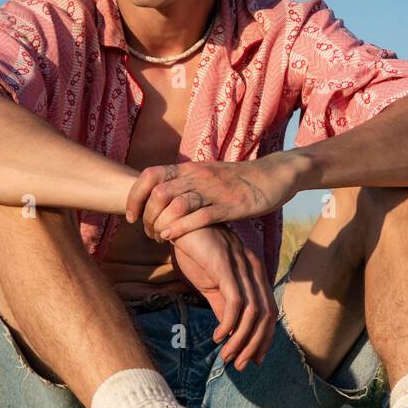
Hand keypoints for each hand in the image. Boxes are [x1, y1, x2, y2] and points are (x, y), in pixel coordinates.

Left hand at [125, 154, 302, 242]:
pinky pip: (201, 216)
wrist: (275, 174)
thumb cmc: (241, 179)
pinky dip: (181, 228)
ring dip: (161, 224)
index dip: (134, 196)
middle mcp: (199, 176)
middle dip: (147, 217)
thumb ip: (187, 184)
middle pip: (158, 193)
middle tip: (148, 233)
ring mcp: (215, 190)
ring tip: (159, 238)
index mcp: (191, 169)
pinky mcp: (231, 205)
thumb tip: (163, 198)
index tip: (131, 216)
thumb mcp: (209, 175)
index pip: (150, 176)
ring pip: (175, 204)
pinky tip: (171, 237)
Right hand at [168, 224, 276, 370]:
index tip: (254, 359)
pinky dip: (230, 323)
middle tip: (242, 365)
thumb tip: (231, 332)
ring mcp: (241, 266)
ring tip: (228, 356)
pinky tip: (219, 337)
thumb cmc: (196, 251)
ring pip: (253, 312)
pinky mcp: (225, 265)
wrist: (177, 222)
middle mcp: (253, 268)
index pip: (269, 311)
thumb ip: (223, 304)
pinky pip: (235, 301)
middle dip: (256, 344)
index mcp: (254, 272)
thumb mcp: (212, 283)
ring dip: (242, 340)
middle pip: (266, 315)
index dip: (264, 338)